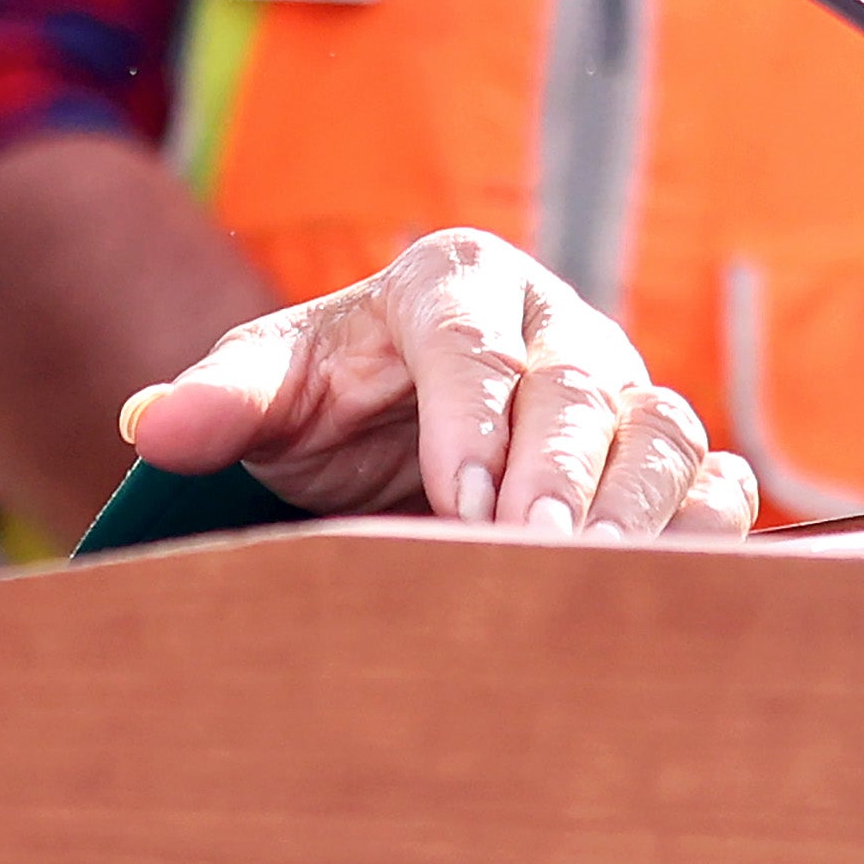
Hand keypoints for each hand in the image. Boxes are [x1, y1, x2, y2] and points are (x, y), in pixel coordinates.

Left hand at [118, 229, 757, 539]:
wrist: (386, 426)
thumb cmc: (327, 397)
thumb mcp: (266, 388)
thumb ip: (218, 400)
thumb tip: (148, 423)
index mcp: (452, 283)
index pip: (471, 342)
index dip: (472, 417)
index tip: (460, 499)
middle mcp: (551, 324)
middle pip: (576, 390)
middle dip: (559, 473)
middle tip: (535, 552)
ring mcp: (619, 387)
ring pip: (660, 430)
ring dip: (640, 506)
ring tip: (604, 579)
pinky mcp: (661, 450)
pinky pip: (714, 477)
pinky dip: (711, 525)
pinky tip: (680, 579)